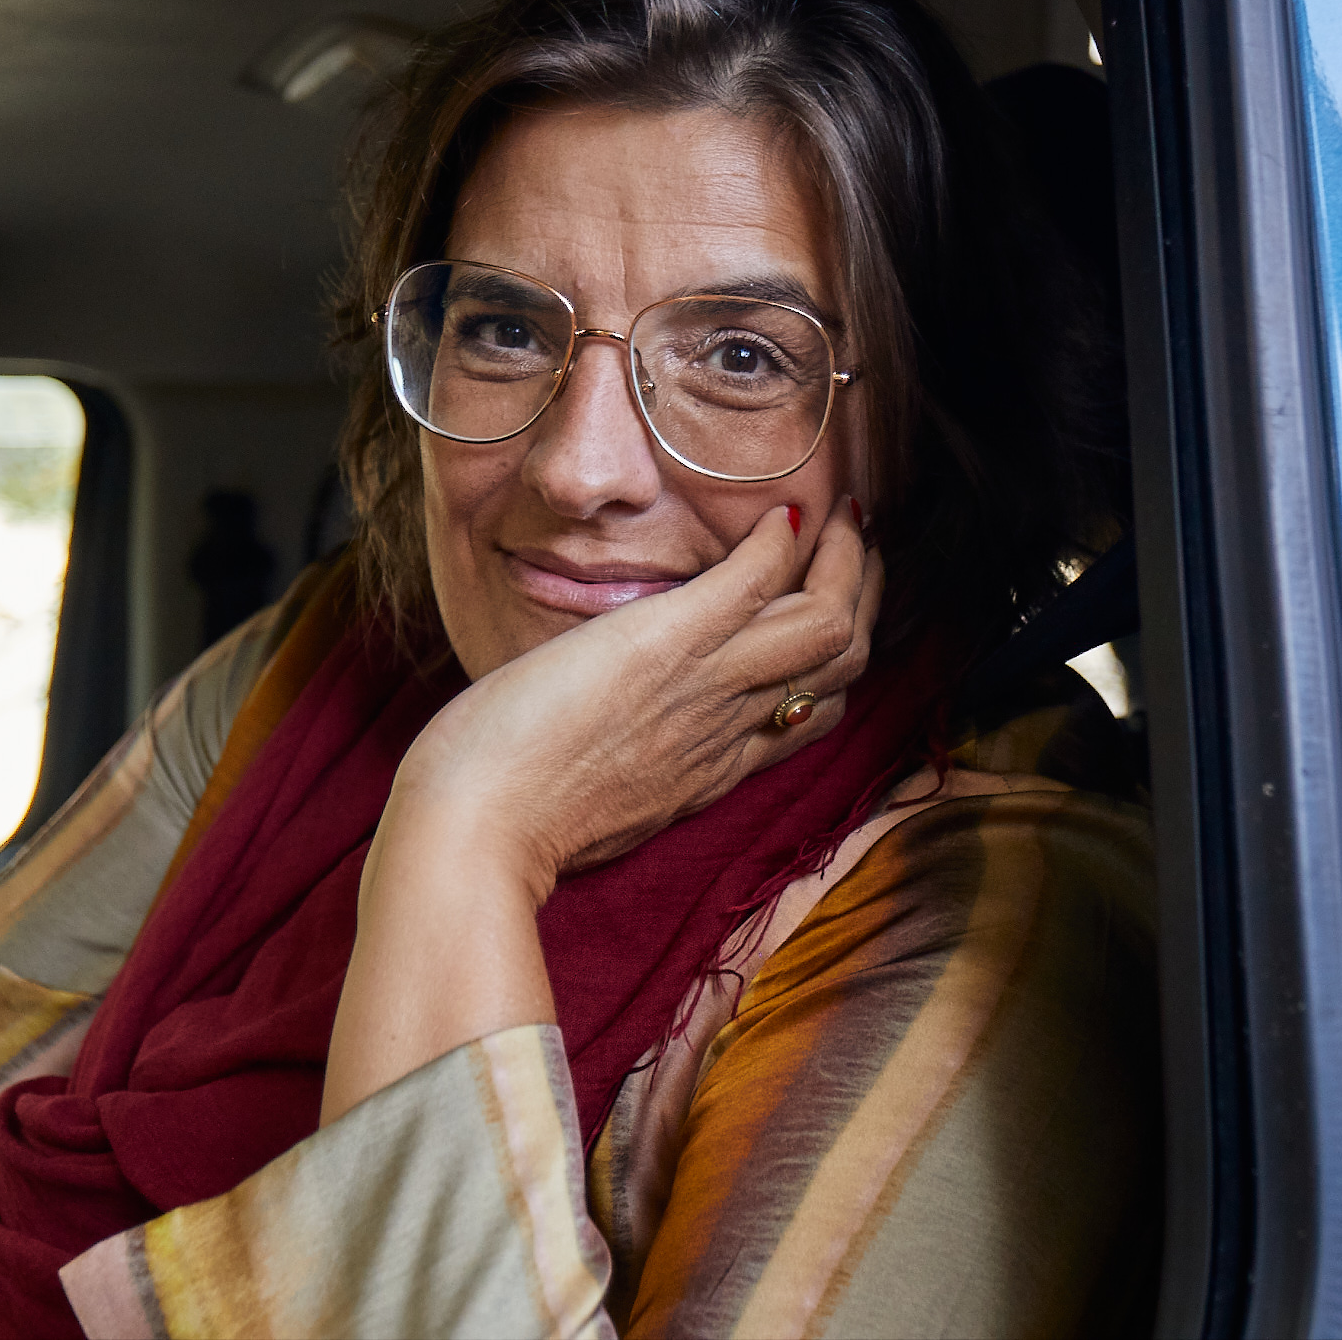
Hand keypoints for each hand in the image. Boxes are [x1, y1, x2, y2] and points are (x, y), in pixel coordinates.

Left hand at [388, 494, 883, 892]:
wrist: (475, 830)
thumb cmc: (503, 822)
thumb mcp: (591, 807)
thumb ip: (623, 772)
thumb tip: (619, 753)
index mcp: (711, 772)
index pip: (815, 714)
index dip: (838, 661)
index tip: (829, 611)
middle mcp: (729, 733)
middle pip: (844, 669)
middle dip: (866, 599)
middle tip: (859, 546)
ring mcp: (706, 688)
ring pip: (827, 627)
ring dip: (847, 562)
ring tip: (845, 518)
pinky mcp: (668, 644)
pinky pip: (757, 584)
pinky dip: (783, 543)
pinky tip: (785, 512)